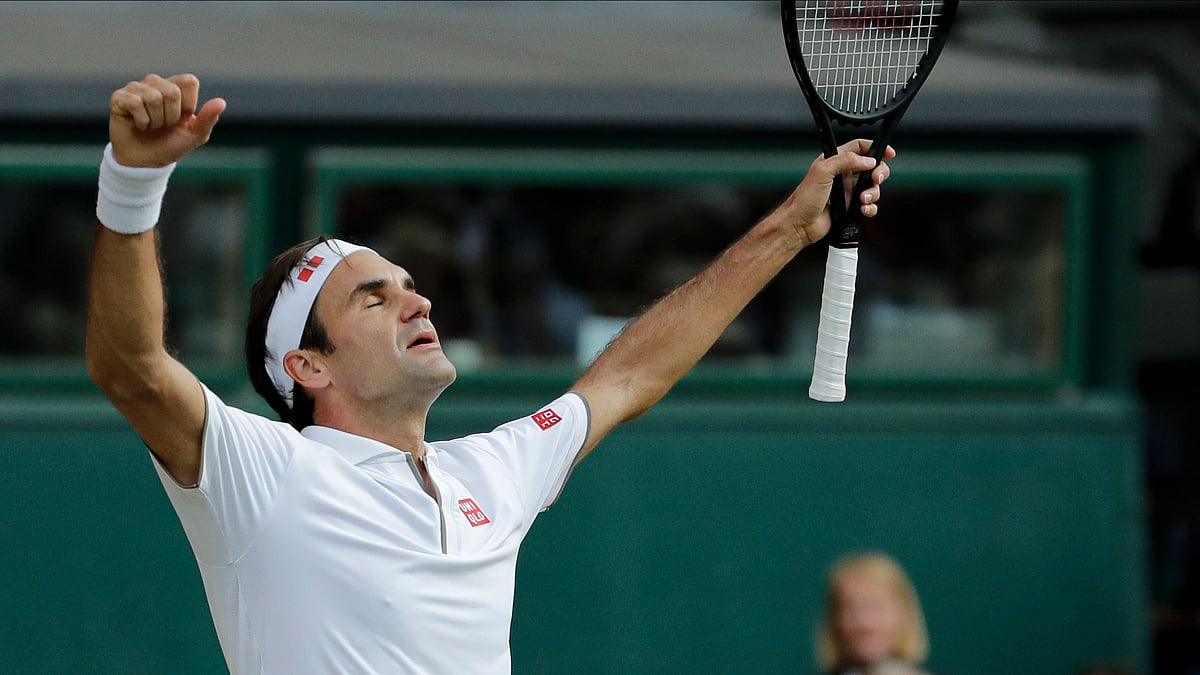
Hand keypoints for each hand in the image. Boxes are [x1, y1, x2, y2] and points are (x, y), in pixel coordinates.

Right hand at [108, 73, 224, 167]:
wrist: (146, 162)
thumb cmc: (171, 145)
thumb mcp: (195, 135)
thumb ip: (208, 118)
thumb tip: (221, 102)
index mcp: (176, 88)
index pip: (189, 81)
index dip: (188, 105)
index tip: (182, 119)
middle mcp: (156, 83)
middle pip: (172, 91)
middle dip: (171, 116)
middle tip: (164, 125)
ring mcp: (136, 88)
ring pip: (153, 97)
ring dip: (155, 120)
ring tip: (151, 126)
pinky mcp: (119, 97)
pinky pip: (135, 102)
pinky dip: (141, 121)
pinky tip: (139, 125)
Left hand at [777, 139, 893, 247]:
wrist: (799, 224)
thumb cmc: (804, 199)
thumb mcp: (823, 171)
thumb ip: (846, 161)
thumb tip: (867, 160)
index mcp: (835, 161)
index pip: (859, 147)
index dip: (875, 147)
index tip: (889, 153)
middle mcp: (842, 175)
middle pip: (872, 167)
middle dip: (879, 173)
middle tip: (876, 179)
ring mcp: (847, 192)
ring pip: (872, 188)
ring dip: (873, 193)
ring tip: (862, 200)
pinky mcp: (850, 207)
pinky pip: (869, 205)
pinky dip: (870, 208)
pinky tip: (863, 210)